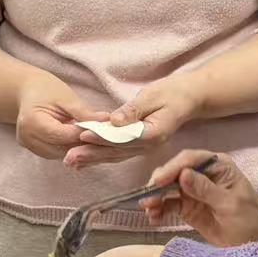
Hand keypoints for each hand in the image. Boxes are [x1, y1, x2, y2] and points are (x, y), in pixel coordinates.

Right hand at [15, 74, 101, 161]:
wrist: (28, 91)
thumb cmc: (47, 89)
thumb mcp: (67, 98)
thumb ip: (85, 113)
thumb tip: (106, 121)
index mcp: (33, 122)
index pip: (64, 135)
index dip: (85, 135)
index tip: (104, 131)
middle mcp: (28, 138)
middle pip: (62, 148)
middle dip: (84, 144)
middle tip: (104, 138)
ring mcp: (30, 146)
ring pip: (61, 154)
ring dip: (78, 149)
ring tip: (95, 139)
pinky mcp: (34, 150)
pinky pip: (56, 153)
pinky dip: (70, 148)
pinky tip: (82, 141)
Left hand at [65, 74, 204, 168]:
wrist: (188, 99)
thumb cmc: (173, 93)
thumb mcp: (154, 96)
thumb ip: (134, 110)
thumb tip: (115, 120)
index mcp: (154, 133)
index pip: (124, 138)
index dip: (103, 137)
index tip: (83, 134)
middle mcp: (148, 146)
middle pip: (116, 151)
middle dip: (91, 154)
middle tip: (69, 157)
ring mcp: (144, 148)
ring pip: (115, 155)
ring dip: (92, 159)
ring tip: (71, 162)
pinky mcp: (138, 146)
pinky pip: (118, 153)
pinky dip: (101, 156)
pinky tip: (85, 160)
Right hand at [139, 151, 257, 247]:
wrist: (252, 242)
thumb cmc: (248, 218)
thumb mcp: (230, 204)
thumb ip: (206, 189)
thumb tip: (183, 175)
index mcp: (217, 165)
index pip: (190, 160)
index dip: (172, 168)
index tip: (158, 181)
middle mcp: (201, 173)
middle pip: (175, 172)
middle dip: (159, 183)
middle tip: (148, 198)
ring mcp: (192, 189)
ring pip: (168, 188)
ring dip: (156, 197)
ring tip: (149, 210)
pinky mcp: (186, 206)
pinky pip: (168, 204)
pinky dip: (159, 210)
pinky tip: (153, 217)